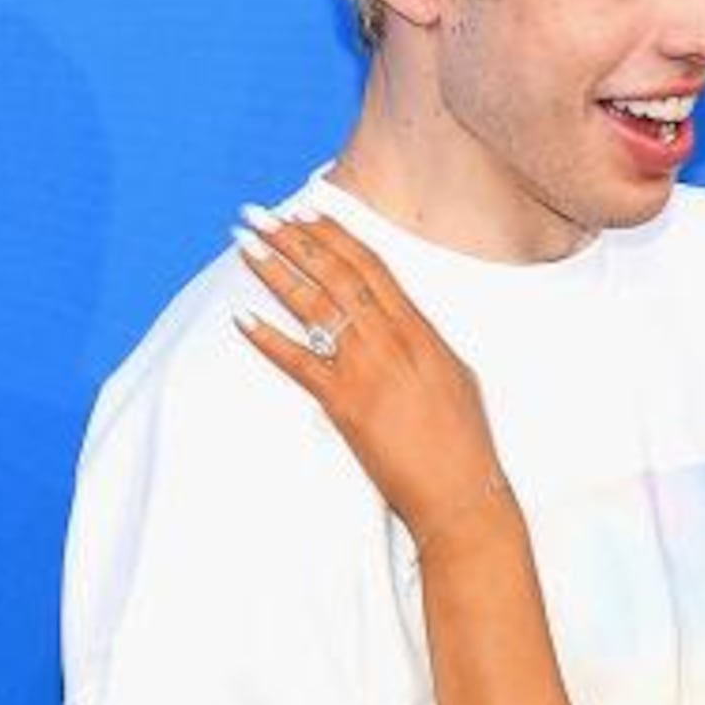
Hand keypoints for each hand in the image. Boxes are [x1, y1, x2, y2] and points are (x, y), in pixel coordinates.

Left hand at [232, 210, 514, 552]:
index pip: (369, 265)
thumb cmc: (463, 441)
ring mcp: (367, 369)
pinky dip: (266, 337)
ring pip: (312, 305)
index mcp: (419, 328)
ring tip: (243, 246)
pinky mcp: (345, 404)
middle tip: (257, 215)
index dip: (332, 235)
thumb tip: (399, 321)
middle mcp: (391, 339)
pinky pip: (297, 362)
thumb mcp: (452, 374)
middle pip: (334, 273)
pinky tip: (241, 316)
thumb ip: (421, 341)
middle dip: (292, 239)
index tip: (304, 213)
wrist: (460, 491)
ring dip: (274, 271)